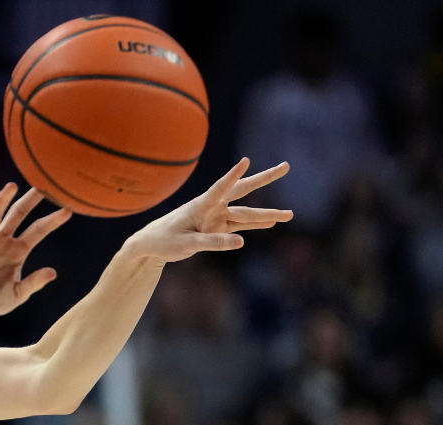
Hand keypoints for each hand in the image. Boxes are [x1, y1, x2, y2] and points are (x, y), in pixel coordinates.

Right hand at [0, 184, 70, 321]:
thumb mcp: (16, 295)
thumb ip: (33, 283)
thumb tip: (53, 272)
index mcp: (18, 251)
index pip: (38, 230)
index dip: (52, 220)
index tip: (67, 210)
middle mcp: (3, 240)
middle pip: (19, 214)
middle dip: (30, 200)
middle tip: (43, 184)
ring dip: (4, 200)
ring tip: (13, 186)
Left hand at [121, 158, 292, 265]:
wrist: (152, 244)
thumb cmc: (164, 241)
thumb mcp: (185, 245)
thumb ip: (211, 243)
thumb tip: (241, 242)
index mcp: (200, 206)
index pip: (219, 188)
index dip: (232, 175)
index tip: (245, 161)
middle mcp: (212, 208)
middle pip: (242, 191)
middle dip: (264, 179)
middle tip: (286, 167)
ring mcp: (216, 217)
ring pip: (246, 214)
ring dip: (268, 215)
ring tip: (290, 215)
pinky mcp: (217, 227)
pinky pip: (240, 225)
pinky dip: (255, 225)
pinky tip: (271, 223)